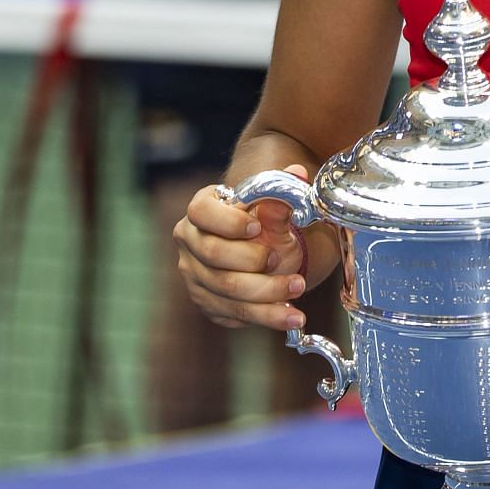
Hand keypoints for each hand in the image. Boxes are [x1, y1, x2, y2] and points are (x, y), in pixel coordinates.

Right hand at [173, 164, 314, 331]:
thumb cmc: (265, 226)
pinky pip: (236, 314)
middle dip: (252, 260)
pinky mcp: (208, 304)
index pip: (202, 212)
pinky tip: (290, 315)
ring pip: (227, 289)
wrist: (268, 255)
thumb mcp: (274, 211)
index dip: (228, 222)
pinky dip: (266, 316)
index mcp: (201, 210)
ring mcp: (196, 276)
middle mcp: (191, 243)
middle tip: (281, 260)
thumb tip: (297, 172)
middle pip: (214, 255)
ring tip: (298, 287)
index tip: (257, 228)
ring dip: (267, 292)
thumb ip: (281, 196)